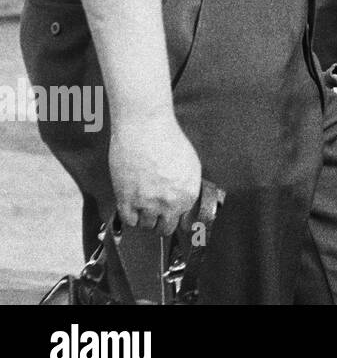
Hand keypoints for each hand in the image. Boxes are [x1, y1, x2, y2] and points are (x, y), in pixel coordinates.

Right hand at [109, 112, 201, 236]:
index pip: (184, 222)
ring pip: (146, 226)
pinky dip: (130, 216)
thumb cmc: (168, 140)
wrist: (146, 128)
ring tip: (143, 206)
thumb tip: (182, 199)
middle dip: (161, 222)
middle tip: (156, 213)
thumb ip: (187, 186)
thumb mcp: (190, 165)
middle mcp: (170, 203)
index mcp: (189, 194)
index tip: (170, 216)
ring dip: (145, 218)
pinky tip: (131, 206)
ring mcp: (148, 204)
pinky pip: (128, 221)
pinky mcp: (126, 200)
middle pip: (165, 229)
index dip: (176, 218)